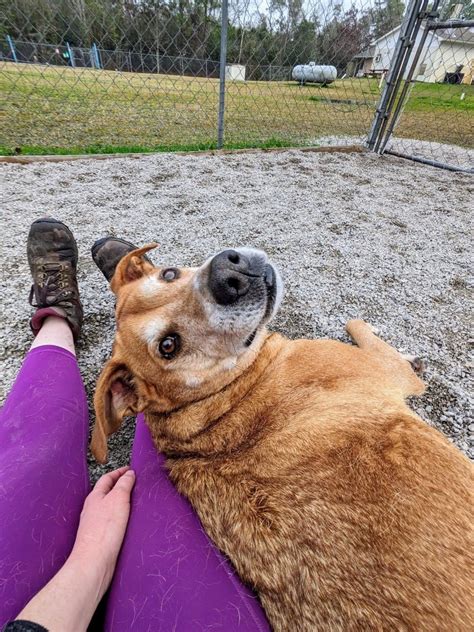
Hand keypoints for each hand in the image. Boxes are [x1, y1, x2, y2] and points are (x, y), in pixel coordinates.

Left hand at [17, 467, 134, 631]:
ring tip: (133, 501)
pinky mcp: (99, 538)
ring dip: (119, 502)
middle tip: (134, 483)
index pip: (107, 478)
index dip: (119, 472)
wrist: (93, 562)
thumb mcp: (118, 499)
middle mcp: (92, 509)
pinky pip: (110, 521)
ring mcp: (94, 524)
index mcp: (95, 496)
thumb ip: (124, 485)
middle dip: (119, 486)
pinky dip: (119, 516)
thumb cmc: (104, 530)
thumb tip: (129, 474)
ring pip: (107, 507)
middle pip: (106, 492)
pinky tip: (126, 523)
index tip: (130, 469)